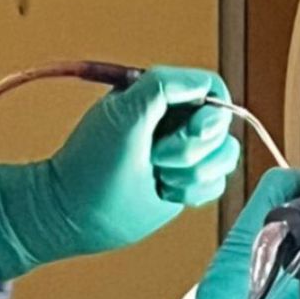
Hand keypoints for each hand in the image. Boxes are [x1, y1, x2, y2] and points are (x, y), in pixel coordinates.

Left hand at [0, 68, 238, 283]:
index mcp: (160, 97)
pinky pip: (216, 183)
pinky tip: (166, 193)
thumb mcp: (125, 115)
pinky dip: (195, 192)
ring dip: (194, 172)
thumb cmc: (91, 166)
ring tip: (160, 177)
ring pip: (224, 156)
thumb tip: (202, 84)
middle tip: (156, 158)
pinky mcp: (186, 181)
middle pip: (220, 126)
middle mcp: (175, 121)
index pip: (211, 89)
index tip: (190, 132)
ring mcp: (183, 152)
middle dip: (192, 148)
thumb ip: (163, 87)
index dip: (210, 113)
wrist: (75, 214)